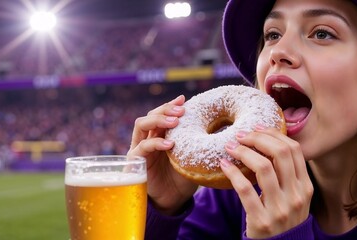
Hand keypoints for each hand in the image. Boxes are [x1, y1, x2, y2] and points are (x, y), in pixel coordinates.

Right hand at [127, 95, 198, 214]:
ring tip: (175, 122)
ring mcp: (139, 149)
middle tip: (181, 110)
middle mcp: (147, 138)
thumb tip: (221, 125)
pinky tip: (170, 145)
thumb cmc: (183, 177)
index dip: (170, 104)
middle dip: (165, 109)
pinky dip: (155, 143)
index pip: (160, 113)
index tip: (184, 99)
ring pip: (141, 125)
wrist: (173, 200)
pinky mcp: (135, 162)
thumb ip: (197, 141)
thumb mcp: (192, 155)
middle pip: (150, 115)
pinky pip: (142, 147)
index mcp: (159, 134)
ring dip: (158, 120)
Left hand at [220, 126, 312, 237]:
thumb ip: (286, 175)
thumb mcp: (293, 197)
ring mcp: (281, 209)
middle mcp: (297, 196)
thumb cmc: (281, 219)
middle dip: (258, 138)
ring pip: (264, 168)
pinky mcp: (262, 221)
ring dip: (244, 152)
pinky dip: (232, 173)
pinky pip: (245, 190)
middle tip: (241, 136)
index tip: (257, 128)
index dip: (274, 134)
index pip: (295, 150)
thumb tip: (266, 142)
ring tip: (231, 148)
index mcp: (305, 186)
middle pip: (280, 153)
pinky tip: (224, 165)